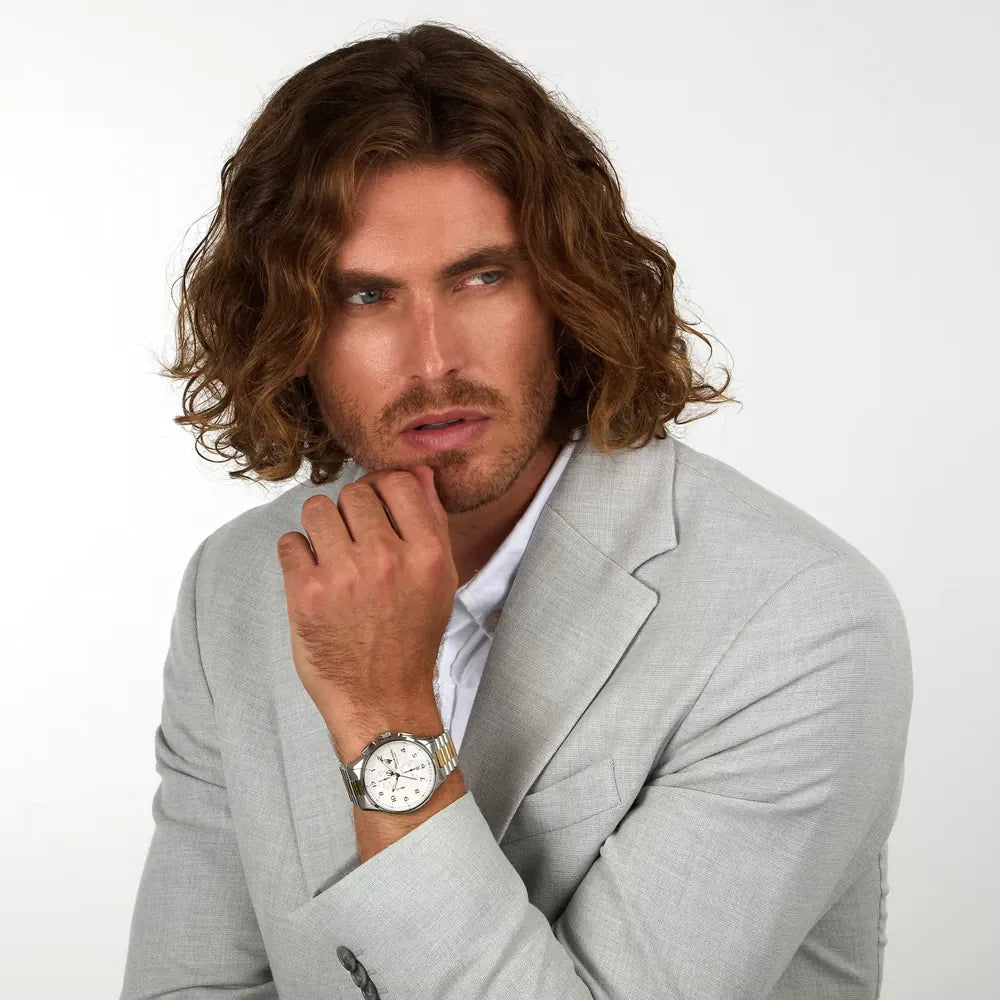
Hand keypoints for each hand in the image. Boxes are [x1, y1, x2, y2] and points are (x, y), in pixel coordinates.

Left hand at [275, 464, 457, 728]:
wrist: (382, 699)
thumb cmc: (411, 638)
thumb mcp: (439, 581)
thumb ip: (432, 524)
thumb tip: (421, 475)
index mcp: (427, 553)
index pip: (398, 483)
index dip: (383, 488)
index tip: (375, 505)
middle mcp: (387, 559)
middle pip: (355, 492)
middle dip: (350, 511)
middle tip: (352, 540)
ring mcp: (344, 575)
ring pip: (316, 509)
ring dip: (319, 526)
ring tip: (328, 553)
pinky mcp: (306, 593)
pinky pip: (289, 542)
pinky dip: (296, 554)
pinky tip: (312, 576)